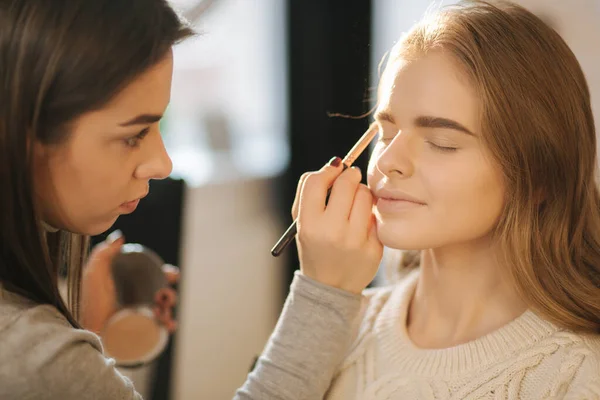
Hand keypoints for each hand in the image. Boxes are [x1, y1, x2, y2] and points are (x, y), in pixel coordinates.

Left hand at [81, 231, 179, 333]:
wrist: (88, 330)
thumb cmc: (90, 302)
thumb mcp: (94, 274)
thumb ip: (104, 253)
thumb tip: (120, 236)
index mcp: (133, 286)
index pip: (157, 277)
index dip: (167, 274)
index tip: (171, 274)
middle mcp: (140, 301)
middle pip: (164, 294)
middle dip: (170, 294)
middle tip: (164, 296)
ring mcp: (143, 318)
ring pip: (165, 310)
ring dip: (169, 310)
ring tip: (161, 312)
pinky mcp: (144, 334)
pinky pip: (162, 329)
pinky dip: (170, 325)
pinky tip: (169, 325)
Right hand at [292, 157, 383, 293]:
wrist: (331, 286)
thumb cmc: (315, 245)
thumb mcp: (302, 222)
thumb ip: (310, 191)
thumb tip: (335, 163)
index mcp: (309, 225)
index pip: (316, 182)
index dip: (327, 170)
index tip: (333, 170)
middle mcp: (332, 232)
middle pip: (346, 183)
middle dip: (348, 176)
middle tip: (349, 179)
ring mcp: (355, 241)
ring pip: (365, 195)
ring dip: (361, 193)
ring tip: (354, 204)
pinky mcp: (374, 248)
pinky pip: (376, 215)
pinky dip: (370, 214)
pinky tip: (362, 223)